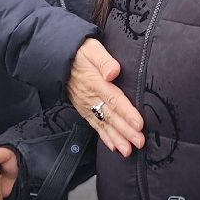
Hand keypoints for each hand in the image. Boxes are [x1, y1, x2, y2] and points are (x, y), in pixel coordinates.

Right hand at [68, 38, 143, 155]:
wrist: (60, 59)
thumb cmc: (80, 52)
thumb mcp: (92, 49)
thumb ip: (103, 60)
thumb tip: (113, 72)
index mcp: (95, 82)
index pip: (114, 99)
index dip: (127, 112)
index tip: (139, 124)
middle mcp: (91, 97)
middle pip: (111, 116)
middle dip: (126, 130)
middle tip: (139, 142)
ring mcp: (87, 105)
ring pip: (104, 124)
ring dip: (117, 138)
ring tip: (128, 150)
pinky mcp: (85, 110)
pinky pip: (95, 125)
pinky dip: (105, 137)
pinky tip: (115, 146)